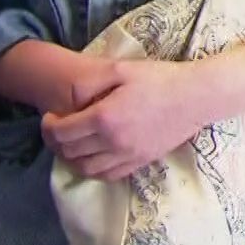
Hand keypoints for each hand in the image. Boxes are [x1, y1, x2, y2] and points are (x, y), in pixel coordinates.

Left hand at [42, 59, 208, 180]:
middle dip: (58, 141)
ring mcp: (127, 155)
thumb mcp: (121, 69)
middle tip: (61, 128)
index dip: (49, 126)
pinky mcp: (140, 162)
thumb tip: (69, 98)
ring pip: (85, 169)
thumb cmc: (160, 79)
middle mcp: (111, 142)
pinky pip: (107, 176)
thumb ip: (90, 81)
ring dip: (73, 158)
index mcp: (103, 117)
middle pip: (70, 152)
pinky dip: (94, 170)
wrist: (195, 97)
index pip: (61, 132)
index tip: (52, 116)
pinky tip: (95, 156)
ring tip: (76, 144)